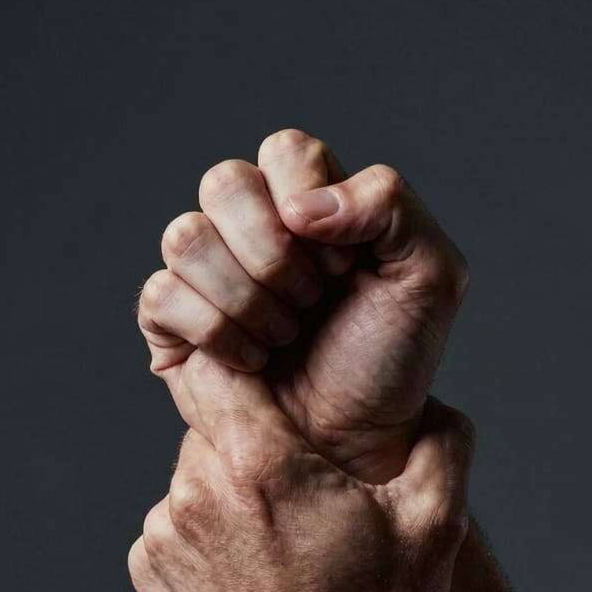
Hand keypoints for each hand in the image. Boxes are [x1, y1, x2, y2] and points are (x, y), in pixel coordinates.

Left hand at [127, 351, 474, 591]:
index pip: (220, 363)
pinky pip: (177, 525)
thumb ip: (444, 442)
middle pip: (215, 424)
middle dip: (257, 440)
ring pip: (195, 475)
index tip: (277, 378)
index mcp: (259, 464)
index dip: (248, 360)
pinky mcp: (151, 576)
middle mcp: (194, 493)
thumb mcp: (435, 526)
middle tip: (305, 487)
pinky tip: (255, 573)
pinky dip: (208, 533)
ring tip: (284, 543)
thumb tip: (437, 403)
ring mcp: (162, 538)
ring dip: (233, 490)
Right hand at [136, 129, 468, 483]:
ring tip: (284, 334)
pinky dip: (217, 334)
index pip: (285, 150)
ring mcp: (204, 270)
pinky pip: (161, 294)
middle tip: (311, 301)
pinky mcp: (170, 318)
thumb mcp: (430, 276)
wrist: (354, 440)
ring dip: (248, 298)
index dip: (312, 207)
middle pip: (225, 182)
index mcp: (309, 199)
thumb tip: (299, 207)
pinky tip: (251, 359)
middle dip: (275, 255)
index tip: (346, 267)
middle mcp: (249, 224)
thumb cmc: (389, 361)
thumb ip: (391, 206)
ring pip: (185, 236)